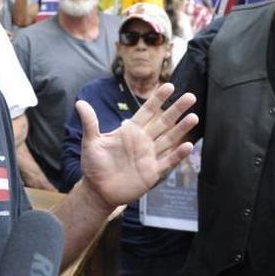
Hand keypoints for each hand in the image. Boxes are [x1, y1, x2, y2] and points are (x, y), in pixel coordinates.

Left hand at [76, 82, 197, 207]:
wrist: (98, 190)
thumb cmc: (94, 165)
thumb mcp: (91, 142)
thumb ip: (90, 123)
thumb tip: (80, 102)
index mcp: (130, 131)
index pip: (147, 111)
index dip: (157, 99)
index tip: (169, 85)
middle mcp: (143, 141)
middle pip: (163, 122)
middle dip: (176, 109)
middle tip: (191, 96)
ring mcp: (149, 156)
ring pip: (169, 139)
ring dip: (181, 129)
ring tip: (194, 117)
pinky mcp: (152, 172)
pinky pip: (167, 161)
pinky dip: (178, 154)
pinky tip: (188, 145)